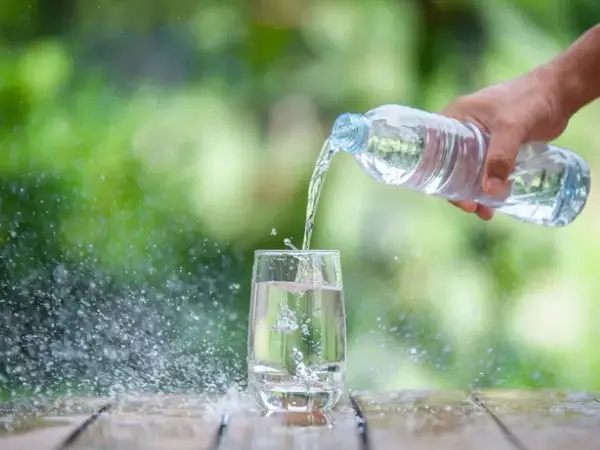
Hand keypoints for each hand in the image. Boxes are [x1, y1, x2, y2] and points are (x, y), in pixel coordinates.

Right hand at [440, 66, 570, 220]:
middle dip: (457, 190)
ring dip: (474, 193)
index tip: (445, 193)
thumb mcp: (511, 127)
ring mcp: (480, 140)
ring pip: (469, 172)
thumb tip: (490, 191)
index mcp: (454, 118)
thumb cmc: (530, 100)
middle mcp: (462, 130)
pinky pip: (486, 172)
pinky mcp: (497, 148)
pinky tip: (497, 203)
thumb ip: (501, 156)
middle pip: (450, 166)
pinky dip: (489, 188)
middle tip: (470, 207)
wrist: (559, 93)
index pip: (432, 149)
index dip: (433, 173)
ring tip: (485, 212)